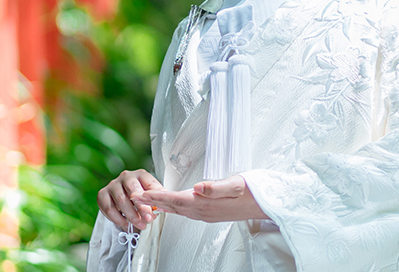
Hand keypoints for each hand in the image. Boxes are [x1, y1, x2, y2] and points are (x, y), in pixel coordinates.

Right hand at [98, 169, 163, 230]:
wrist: (123, 197)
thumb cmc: (140, 196)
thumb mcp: (150, 196)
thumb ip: (156, 199)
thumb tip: (163, 206)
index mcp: (141, 174)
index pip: (148, 184)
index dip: (152, 198)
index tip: (155, 212)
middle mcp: (126, 176)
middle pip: (133, 190)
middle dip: (141, 208)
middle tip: (147, 220)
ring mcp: (113, 184)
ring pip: (121, 201)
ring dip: (131, 216)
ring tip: (140, 225)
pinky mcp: (102, 194)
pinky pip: (109, 208)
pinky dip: (118, 219)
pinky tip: (126, 224)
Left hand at [134, 176, 269, 223]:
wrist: (266, 204)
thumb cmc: (252, 191)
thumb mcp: (235, 184)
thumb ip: (215, 187)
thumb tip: (197, 187)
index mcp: (204, 203)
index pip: (174, 199)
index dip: (155, 196)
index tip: (138, 194)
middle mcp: (202, 212)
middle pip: (171, 207)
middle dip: (152, 202)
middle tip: (132, 197)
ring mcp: (206, 215)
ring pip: (178, 210)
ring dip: (161, 205)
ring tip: (146, 200)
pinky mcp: (211, 213)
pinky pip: (186, 212)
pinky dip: (173, 207)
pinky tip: (171, 205)